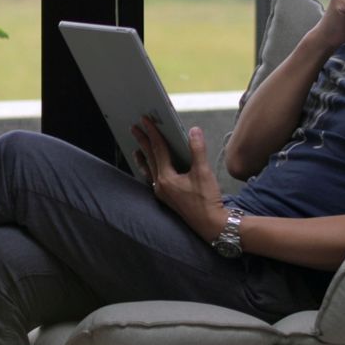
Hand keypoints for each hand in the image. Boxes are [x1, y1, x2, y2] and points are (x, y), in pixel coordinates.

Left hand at [132, 117, 227, 235]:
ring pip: (149, 170)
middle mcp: (160, 186)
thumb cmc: (207, 200)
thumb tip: (194, 130)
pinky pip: (153, 180)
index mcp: (166, 178)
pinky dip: (150, 170)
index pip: (158, 150)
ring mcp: (162, 193)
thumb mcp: (204, 172)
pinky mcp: (166, 198)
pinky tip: (150, 169)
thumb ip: (197, 149)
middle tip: (135, 128)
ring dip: (144, 157)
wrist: (210, 224)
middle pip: (149, 158)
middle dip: (143, 142)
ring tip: (137, 149)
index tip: (145, 120)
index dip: (152, 133)